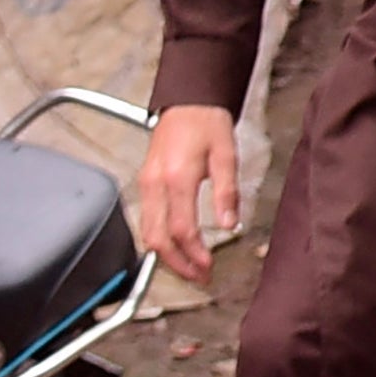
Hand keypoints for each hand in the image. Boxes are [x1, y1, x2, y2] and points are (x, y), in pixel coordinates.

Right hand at [131, 104, 241, 281]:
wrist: (188, 100)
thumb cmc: (208, 124)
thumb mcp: (227, 156)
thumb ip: (227, 192)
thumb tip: (231, 225)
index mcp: (176, 178)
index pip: (181, 229)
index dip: (195, 254)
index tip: (209, 267)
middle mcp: (154, 184)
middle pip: (157, 238)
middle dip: (177, 263)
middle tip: (199, 276)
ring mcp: (145, 184)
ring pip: (147, 232)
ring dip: (167, 255)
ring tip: (190, 266)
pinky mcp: (144, 182)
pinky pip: (146, 219)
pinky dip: (159, 238)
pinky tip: (177, 245)